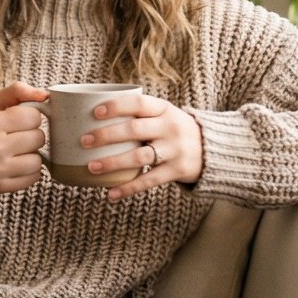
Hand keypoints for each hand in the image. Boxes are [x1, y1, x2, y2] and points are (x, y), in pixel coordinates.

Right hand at [0, 83, 48, 193]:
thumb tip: (45, 95)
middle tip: (18, 135)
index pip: (34, 117)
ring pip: (38, 161)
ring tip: (18, 151)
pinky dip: (29, 171)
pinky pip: (33, 178)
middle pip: (39, 138)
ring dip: (32, 154)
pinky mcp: (1, 186)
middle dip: (32, 134)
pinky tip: (16, 164)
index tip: (19, 120)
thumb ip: (17, 91)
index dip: (30, 116)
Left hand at [82, 91, 204, 199]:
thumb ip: (140, 115)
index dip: (116, 106)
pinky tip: (110, 194)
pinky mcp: (177, 170)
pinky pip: (148, 181)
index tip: (95, 113)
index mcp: (164, 109)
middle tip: (84, 141)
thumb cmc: (176, 130)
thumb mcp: (165, 115)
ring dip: (112, 163)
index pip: (138, 103)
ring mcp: (175, 149)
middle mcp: (170, 127)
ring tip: (91, 167)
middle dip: (106, 135)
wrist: (213, 149)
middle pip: (134, 130)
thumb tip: (94, 116)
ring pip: (139, 157)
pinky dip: (128, 188)